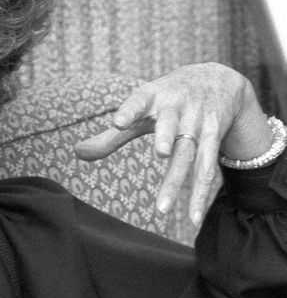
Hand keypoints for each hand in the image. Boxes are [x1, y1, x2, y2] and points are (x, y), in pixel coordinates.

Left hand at [74, 63, 273, 224]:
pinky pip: (207, 169)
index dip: (130, 109)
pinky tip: (193, 217)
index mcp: (155, 96)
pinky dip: (200, 195)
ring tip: (161, 209)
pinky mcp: (215, 137)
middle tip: (160, 153)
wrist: (219, 80)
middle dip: (166, 137)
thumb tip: (77, 153)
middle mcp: (179, 107)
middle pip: (171, 126)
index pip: (140, 99)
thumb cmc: (167, 100)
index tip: (119, 122)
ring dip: (176, 181)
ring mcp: (199, 122)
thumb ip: (112, 135)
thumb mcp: (142, 111)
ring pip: (188, 154)